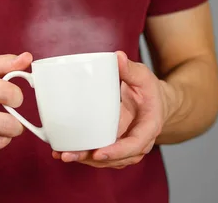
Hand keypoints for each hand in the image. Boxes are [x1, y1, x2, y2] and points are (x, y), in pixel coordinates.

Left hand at [53, 51, 176, 168]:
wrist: (154, 102)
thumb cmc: (149, 90)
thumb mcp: (144, 77)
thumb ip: (130, 69)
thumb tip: (117, 57)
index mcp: (149, 126)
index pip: (135, 144)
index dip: (117, 151)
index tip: (99, 152)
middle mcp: (138, 141)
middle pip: (116, 158)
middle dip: (91, 158)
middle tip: (68, 155)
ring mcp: (125, 145)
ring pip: (106, 159)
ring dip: (84, 159)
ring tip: (62, 154)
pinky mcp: (114, 144)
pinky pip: (100, 153)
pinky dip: (83, 154)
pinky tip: (63, 151)